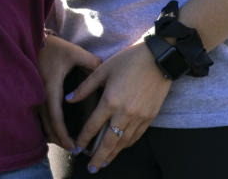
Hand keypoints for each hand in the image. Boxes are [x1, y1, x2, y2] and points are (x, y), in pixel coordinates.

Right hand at [37, 34, 101, 149]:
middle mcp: (40, 94)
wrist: (33, 40)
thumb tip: (106, 73)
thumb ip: (91, 63)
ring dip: (52, 134)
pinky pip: (38, 115)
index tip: (73, 145)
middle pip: (47, 125)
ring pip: (41, 122)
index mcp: (51, 87)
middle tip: (73, 149)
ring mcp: (34, 94)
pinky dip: (47, 125)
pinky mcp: (33, 93)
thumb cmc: (55, 47)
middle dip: (59, 139)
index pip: (56, 117)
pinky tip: (55, 130)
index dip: (64, 134)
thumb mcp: (75, 53)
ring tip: (66, 142)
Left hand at [66, 41, 171, 170]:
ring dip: (113, 154)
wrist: (159, 59)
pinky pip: (136, 136)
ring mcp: (139, 117)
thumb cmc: (129, 60)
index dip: (84, 139)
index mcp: (110, 100)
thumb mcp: (103, 70)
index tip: (77, 148)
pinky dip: (127, 144)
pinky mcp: (150, 117)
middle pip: (109, 142)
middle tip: (91, 169)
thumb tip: (69, 99)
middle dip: (99, 157)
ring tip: (104, 162)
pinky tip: (121, 147)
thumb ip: (85, 87)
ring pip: (123, 142)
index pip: (93, 126)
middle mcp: (124, 113)